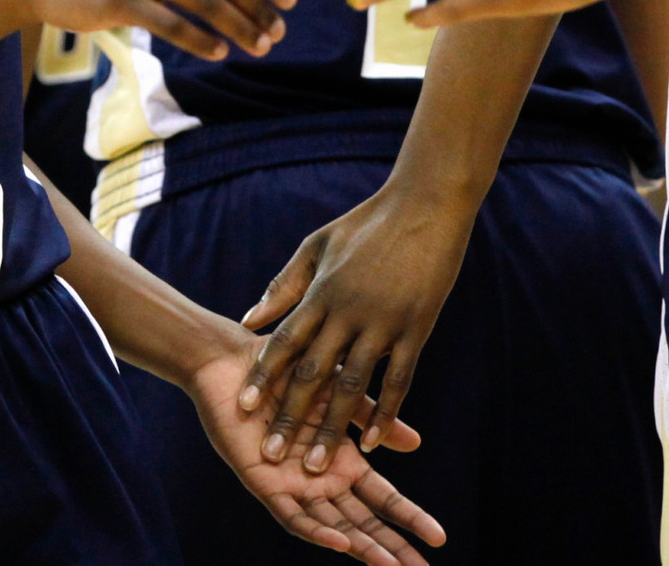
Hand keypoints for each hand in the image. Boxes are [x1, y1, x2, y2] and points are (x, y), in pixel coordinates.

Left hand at [187, 333, 446, 563]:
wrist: (234, 363)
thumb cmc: (285, 373)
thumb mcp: (340, 392)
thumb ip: (373, 418)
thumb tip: (416, 443)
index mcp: (340, 461)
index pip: (382, 498)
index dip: (409, 518)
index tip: (439, 538)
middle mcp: (320, 480)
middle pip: (362, 523)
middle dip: (392, 547)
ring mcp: (293, 486)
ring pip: (332, 527)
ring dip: (361, 548)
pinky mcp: (263, 483)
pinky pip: (292, 516)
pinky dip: (317, 531)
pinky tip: (341, 542)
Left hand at [235, 186, 470, 471]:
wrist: (426, 204)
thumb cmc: (366, 223)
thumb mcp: (317, 245)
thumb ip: (284, 286)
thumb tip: (249, 320)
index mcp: (321, 291)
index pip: (284, 341)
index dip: (261, 376)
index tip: (241, 407)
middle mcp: (348, 311)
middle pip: (312, 372)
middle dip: (290, 416)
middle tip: (272, 455)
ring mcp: (384, 322)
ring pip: (353, 385)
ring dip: (332, 427)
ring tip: (316, 465)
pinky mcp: (417, 328)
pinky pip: (399, 379)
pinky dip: (386, 413)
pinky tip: (371, 442)